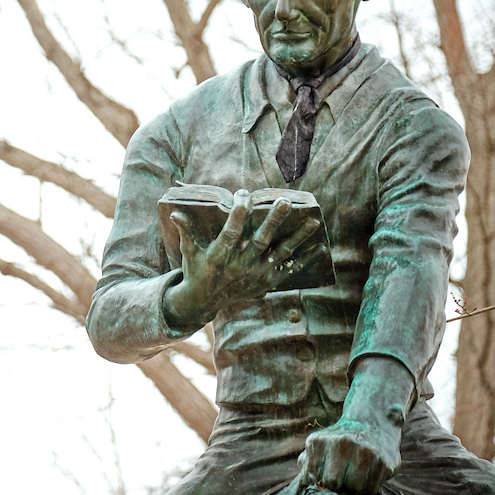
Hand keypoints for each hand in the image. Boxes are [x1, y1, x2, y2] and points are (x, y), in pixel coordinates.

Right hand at [163, 190, 320, 329]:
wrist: (206, 301)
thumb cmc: (197, 269)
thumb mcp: (190, 252)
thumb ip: (186, 232)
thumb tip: (175, 213)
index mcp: (219, 256)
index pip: (231, 232)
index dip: (238, 213)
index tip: (244, 193)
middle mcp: (239, 266)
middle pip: (260, 241)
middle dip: (273, 220)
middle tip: (284, 202)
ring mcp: (255, 275)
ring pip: (280, 253)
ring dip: (298, 238)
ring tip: (313, 222)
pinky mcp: (265, 282)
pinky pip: (288, 269)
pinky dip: (304, 259)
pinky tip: (318, 247)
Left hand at [303, 355, 411, 494]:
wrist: (373, 422)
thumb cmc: (341, 440)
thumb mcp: (320, 443)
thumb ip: (308, 459)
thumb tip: (305, 479)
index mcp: (319, 441)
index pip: (314, 477)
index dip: (321, 481)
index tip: (328, 476)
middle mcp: (341, 444)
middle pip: (333, 483)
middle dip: (337, 486)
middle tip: (343, 479)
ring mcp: (365, 452)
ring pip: (354, 489)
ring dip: (354, 489)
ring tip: (356, 477)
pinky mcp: (384, 462)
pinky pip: (372, 489)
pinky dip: (369, 488)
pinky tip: (369, 476)